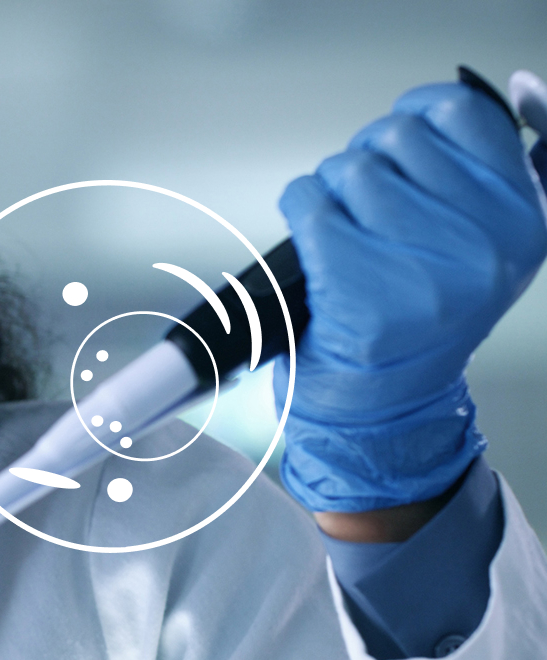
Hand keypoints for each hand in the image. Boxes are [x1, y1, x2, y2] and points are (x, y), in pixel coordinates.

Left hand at [274, 82, 546, 514]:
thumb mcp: (488, 248)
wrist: (384, 407)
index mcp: (523, 220)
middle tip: (366, 212)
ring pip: (346, 167)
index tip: (399, 145)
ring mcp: (421, 263)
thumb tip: (503, 90)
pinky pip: (306, 201)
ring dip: (330, 192)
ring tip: (345, 237)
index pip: (463, 113)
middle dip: (366, 162)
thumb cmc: (421, 321)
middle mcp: (482, 241)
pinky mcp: (358, 281)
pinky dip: (298, 214)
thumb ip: (495, 174)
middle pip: (392, 136)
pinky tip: (315, 249)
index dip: (416, 115)